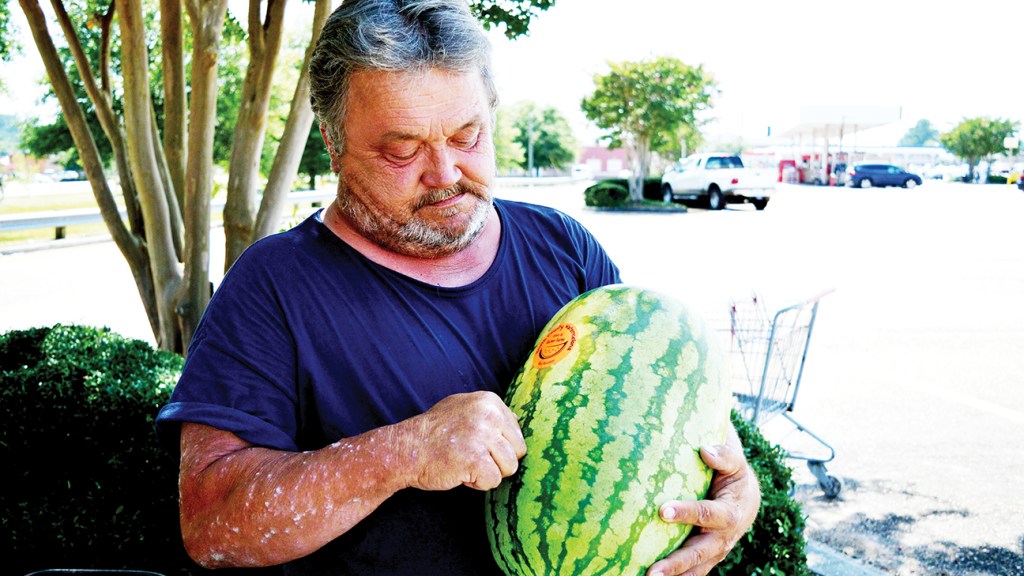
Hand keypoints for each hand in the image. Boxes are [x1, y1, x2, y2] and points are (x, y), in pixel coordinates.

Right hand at [402, 391, 526, 490]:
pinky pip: (493, 481)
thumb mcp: (462, 408)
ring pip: (509, 468)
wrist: (405, 449)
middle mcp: (489, 414)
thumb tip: (517, 420)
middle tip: (470, 456)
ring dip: (487, 472)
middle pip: (517, 452)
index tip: (473, 443)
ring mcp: (483, 435)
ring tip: (465, 463)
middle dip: (497, 461)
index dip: (497, 446)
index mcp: (489, 401)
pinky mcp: (476, 458)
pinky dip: (477, 483)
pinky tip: (460, 472)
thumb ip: (489, 413)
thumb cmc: (433, 433)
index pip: (516, 433)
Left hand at [647, 424, 760, 575]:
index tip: (662, 510)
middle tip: (653, 570)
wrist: (745, 500)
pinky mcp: (705, 559)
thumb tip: (705, 450)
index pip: (707, 514)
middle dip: (676, 562)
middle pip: (699, 553)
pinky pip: (690, 573)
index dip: (686, 513)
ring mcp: (714, 553)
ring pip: (694, 569)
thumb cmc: (734, 476)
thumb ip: (724, 456)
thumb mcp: (735, 464)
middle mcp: (723, 538)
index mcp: (730, 514)